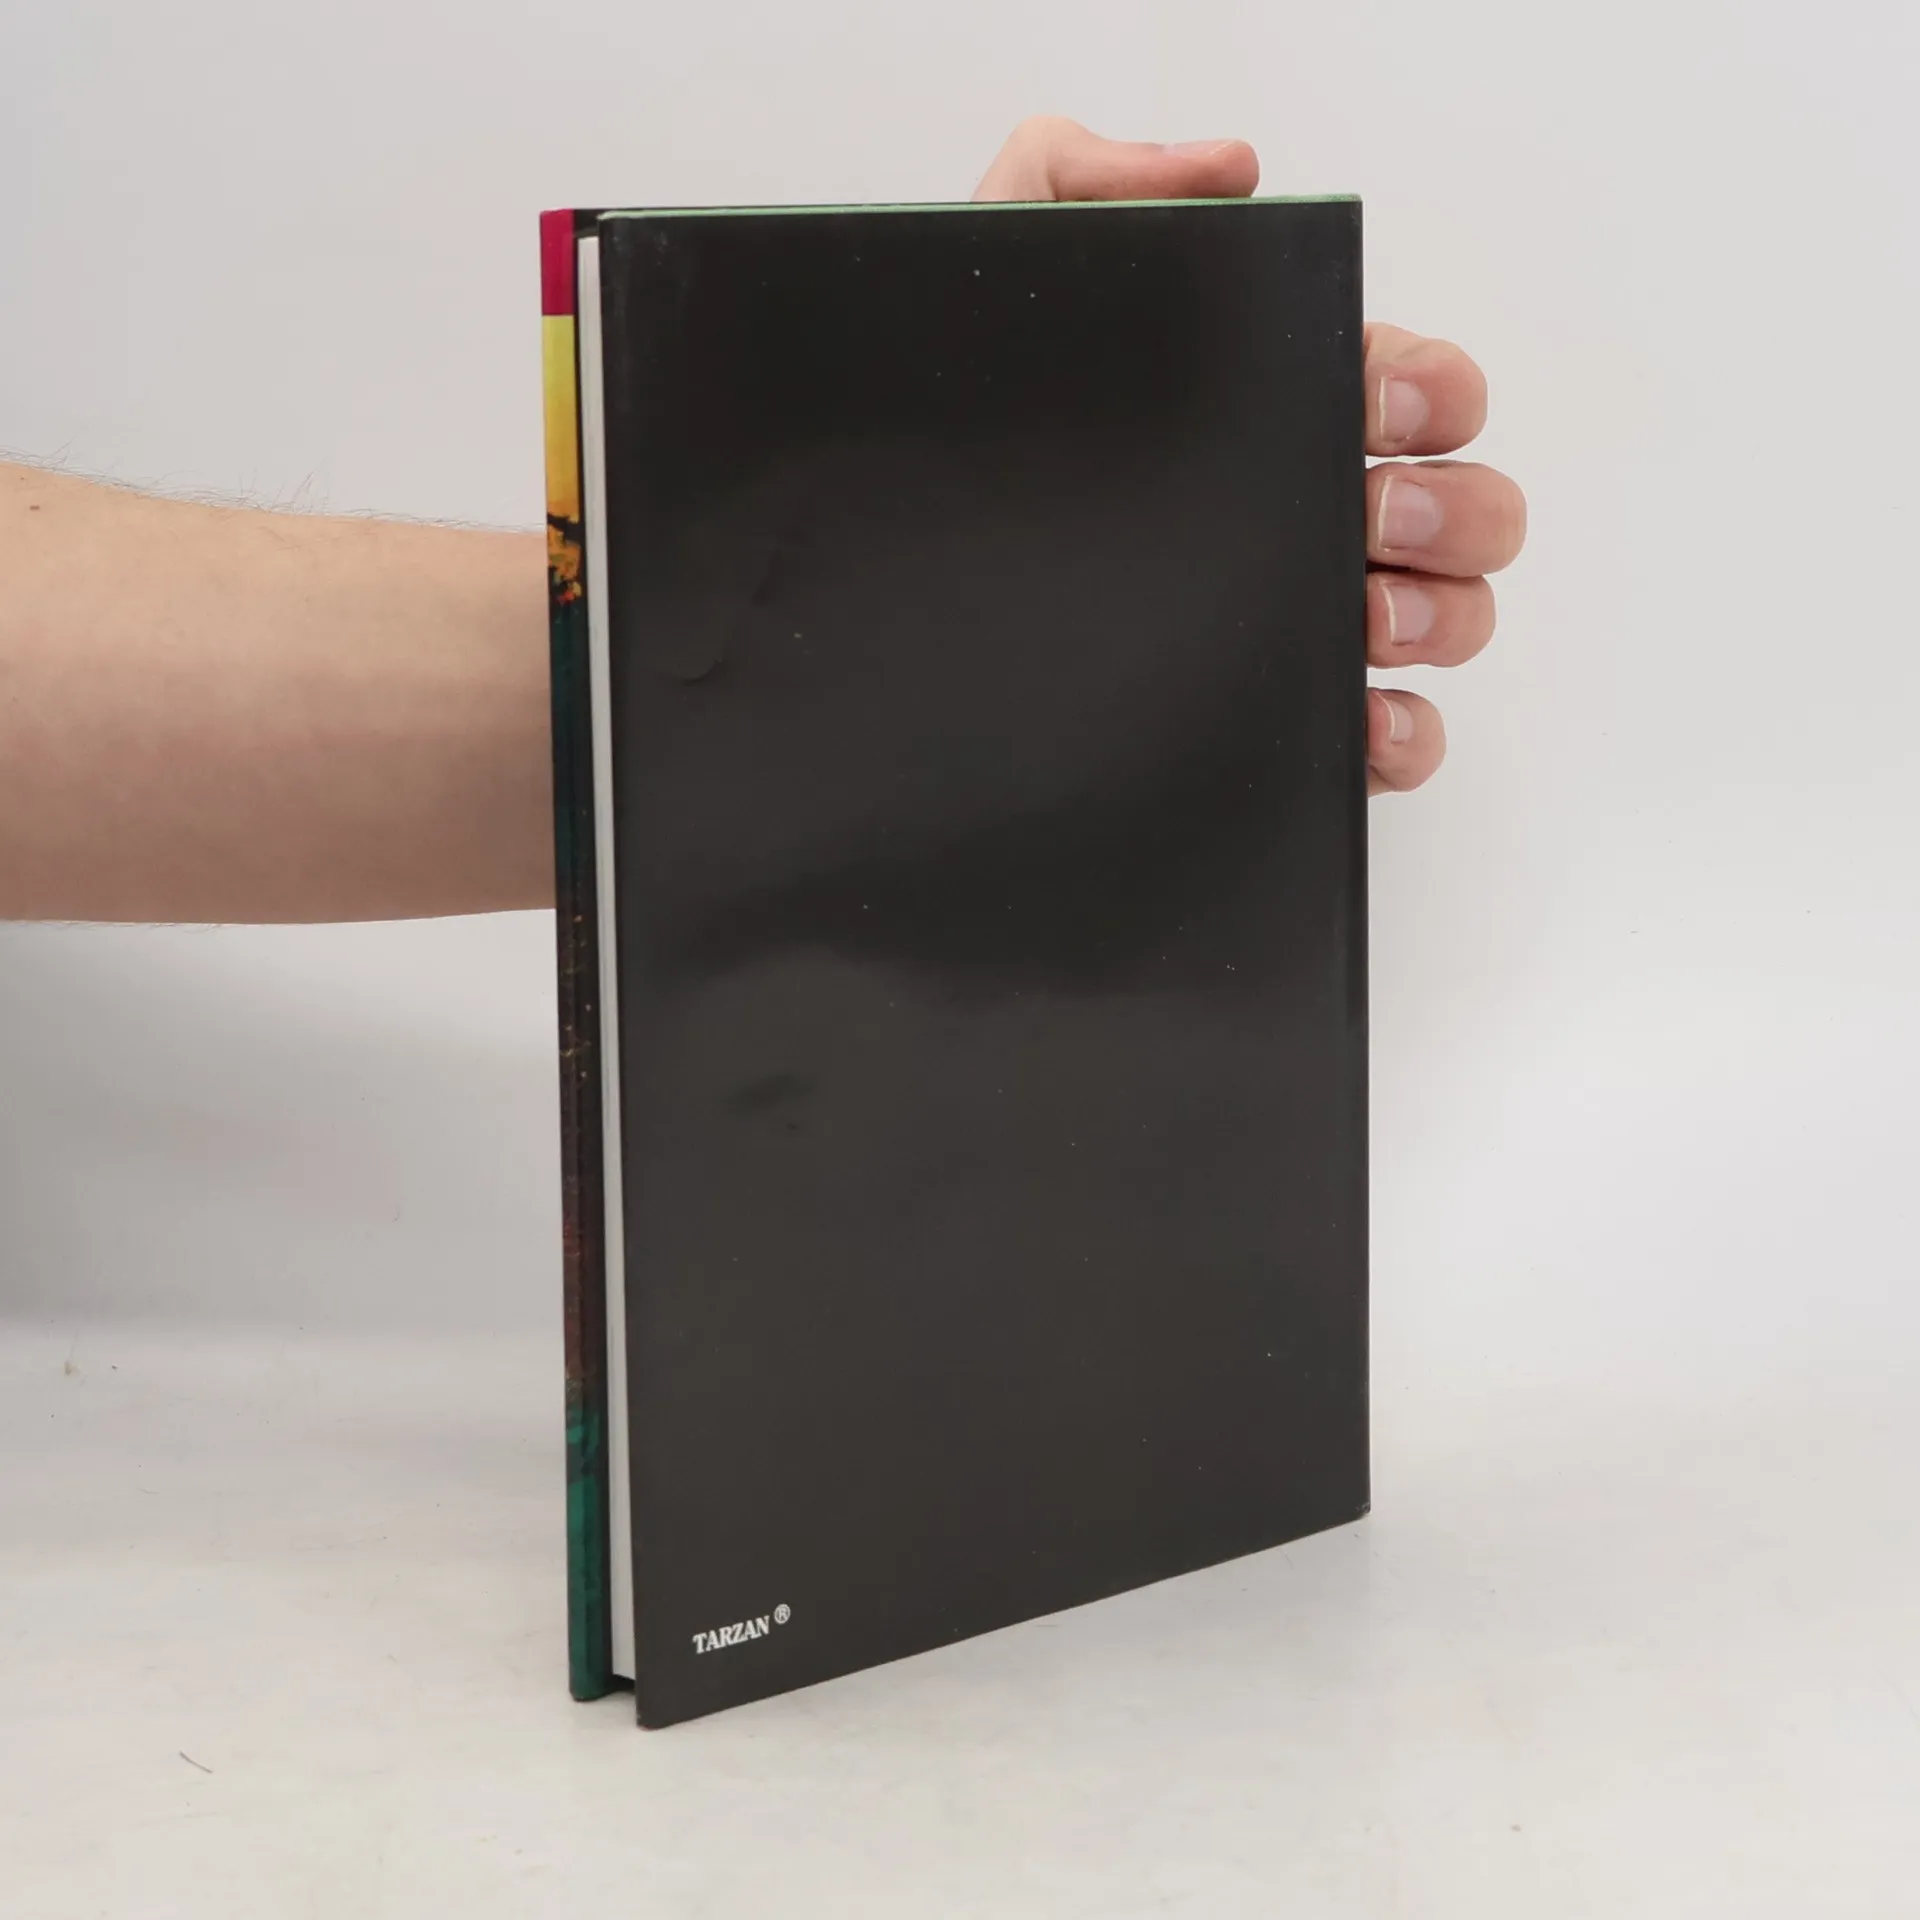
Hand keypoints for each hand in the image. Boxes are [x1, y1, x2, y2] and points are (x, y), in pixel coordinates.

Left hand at [976, 118, 1526, 795]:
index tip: (1376, 398)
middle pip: (1465, 509)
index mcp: (1271, 414)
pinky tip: (1358, 720)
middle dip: (1452, 509)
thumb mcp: (994, 280)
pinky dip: (1405, 738)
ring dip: (1440, 616)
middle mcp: (1302, 520)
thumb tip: (1226, 172)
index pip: (1414, 389)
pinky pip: (1395, 742)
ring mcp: (1301, 628)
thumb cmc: (954, 451)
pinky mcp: (1281, 726)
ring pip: (1452, 620)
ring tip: (1359, 616)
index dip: (1428, 387)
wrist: (886, 607)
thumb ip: (1081, 184)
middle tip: (1374, 516)